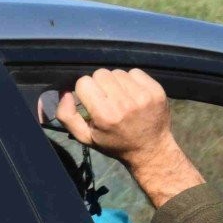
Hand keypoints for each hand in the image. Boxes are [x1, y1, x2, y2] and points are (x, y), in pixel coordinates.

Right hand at [47, 69, 204, 207]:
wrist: (151, 150)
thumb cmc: (115, 143)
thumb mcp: (86, 137)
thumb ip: (67, 116)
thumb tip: (65, 93)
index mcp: (105, 115)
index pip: (84, 82)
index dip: (85, 91)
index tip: (92, 101)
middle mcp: (125, 103)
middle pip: (101, 73)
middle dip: (100, 84)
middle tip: (107, 99)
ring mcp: (143, 96)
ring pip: (118, 72)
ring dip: (116, 82)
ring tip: (121, 98)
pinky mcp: (157, 91)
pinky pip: (136, 72)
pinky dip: (132, 80)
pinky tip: (133, 95)